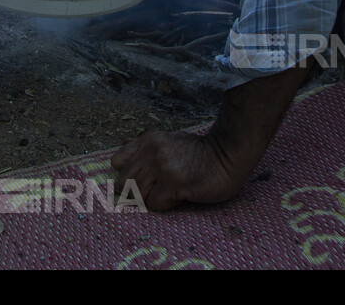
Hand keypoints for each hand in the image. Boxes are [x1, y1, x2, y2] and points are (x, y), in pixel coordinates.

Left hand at [111, 131, 245, 211]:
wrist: (228, 154)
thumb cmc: (200, 150)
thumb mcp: (170, 139)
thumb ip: (145, 144)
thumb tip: (124, 142)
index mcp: (147, 141)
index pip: (116, 162)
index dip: (125, 175)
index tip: (137, 181)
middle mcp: (151, 152)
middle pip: (123, 182)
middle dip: (135, 191)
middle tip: (153, 192)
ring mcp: (161, 167)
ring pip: (137, 195)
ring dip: (150, 199)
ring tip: (168, 193)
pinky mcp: (173, 184)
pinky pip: (154, 204)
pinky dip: (164, 205)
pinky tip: (178, 196)